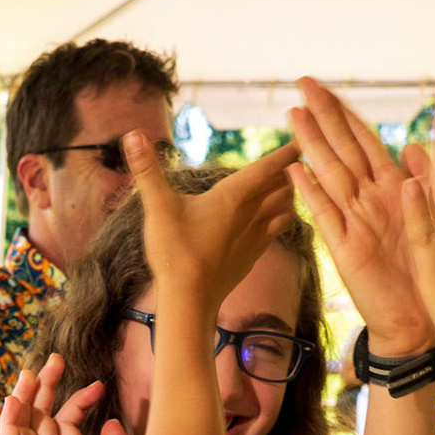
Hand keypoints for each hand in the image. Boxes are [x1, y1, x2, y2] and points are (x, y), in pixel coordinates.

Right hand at [0, 354, 137, 434]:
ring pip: (24, 423)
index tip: (98, 384)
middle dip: (46, 386)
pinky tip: (14, 396)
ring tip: (33, 369)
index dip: (79, 400)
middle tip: (54, 358)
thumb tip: (109, 420)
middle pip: (42, 416)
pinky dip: (10, 419)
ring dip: (25, 395)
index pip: (68, 423)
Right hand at [128, 130, 298, 304]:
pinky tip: (278, 216)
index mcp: (233, 196)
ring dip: (291, 192)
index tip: (303, 137)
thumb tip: (131, 134)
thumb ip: (147, 170)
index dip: (287, 151)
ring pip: (287, 207)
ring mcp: (255, 237)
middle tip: (299, 154)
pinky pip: (278, 230)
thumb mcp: (157, 207)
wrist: (189, 299)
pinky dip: (284, 216)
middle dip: (292, 169)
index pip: (269, 167)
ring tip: (291, 182)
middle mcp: (251, 214)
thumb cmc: (174, 252)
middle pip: (284, 185)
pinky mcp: (253, 255)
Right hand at [288, 77, 433, 354]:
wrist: (418, 323)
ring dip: (313, 145)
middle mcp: (367, 202)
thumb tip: (421, 144)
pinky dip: (312, 193)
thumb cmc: (427, 274)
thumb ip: (424, 181)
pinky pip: (326, 216)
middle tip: (303, 83)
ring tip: (295, 115)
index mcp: (390, 190)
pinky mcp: (346, 250)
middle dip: (324, 116)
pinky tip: (295, 171)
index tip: (325, 84)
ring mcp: (353, 224)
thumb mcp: (434, 219)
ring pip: (330, 175)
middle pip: (341, 150)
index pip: (364, 141)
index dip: (345, 112)